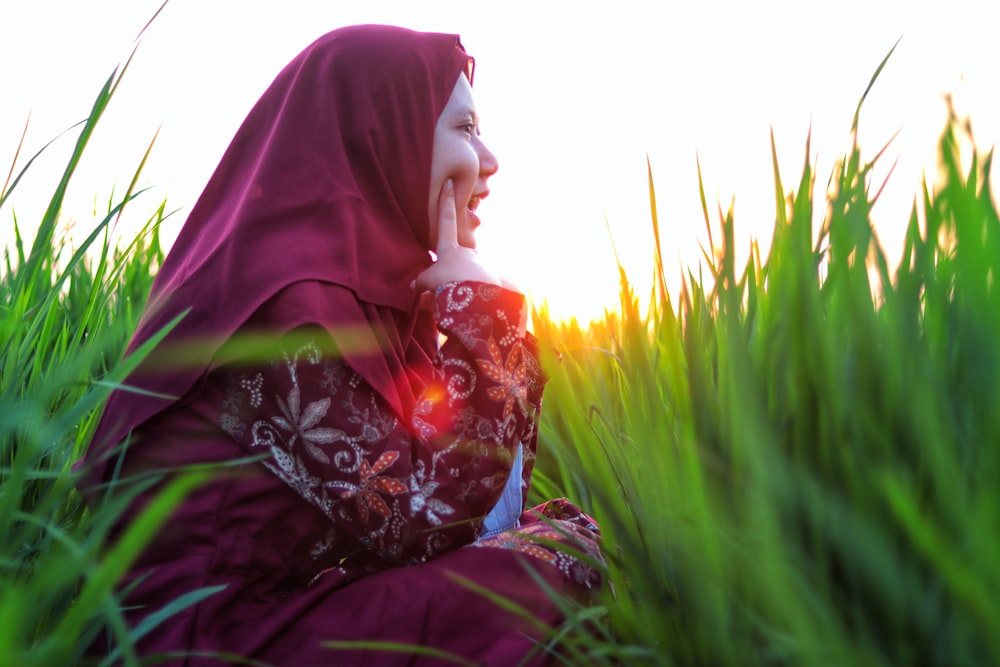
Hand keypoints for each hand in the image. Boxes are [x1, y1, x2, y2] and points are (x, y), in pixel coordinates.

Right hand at [413, 179, 501, 293]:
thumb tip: (414, 285)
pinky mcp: (494, 280)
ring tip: (455, 303)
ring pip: (466, 279)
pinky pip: (478, 289)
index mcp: (450, 249)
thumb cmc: (448, 284)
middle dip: (450, 277)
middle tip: (445, 290)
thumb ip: (421, 281)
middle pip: (456, 264)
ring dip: (460, 290)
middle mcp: (467, 254)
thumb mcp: (428, 282)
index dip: (446, 202)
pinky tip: (470, 305)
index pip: (446, 220)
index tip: (450, 183)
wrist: (474, 297)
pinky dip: (472, 297)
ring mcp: (482, 266)